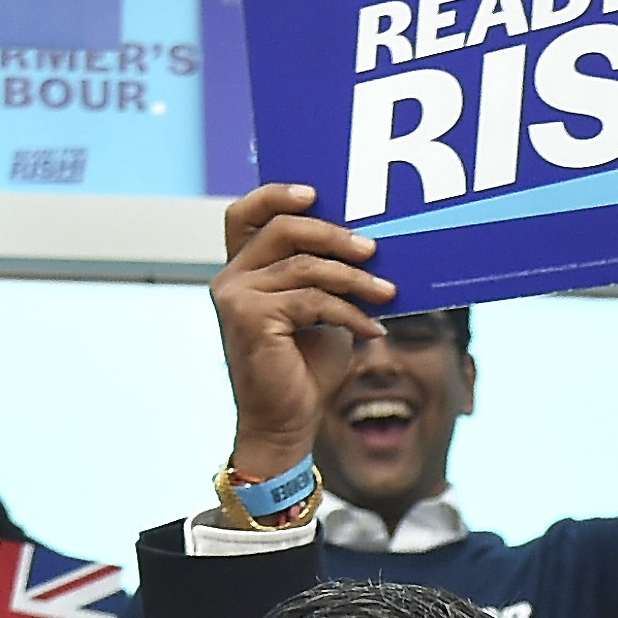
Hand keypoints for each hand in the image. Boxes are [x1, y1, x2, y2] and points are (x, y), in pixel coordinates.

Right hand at [213, 182, 388, 483]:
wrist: (284, 424)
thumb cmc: (303, 369)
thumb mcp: (319, 311)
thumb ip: (325, 275)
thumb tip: (368, 242)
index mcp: (241, 271)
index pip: (244, 214)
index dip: (276, 194)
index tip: (317, 193)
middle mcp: (230, 279)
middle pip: (282, 228)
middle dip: (333, 234)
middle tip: (373, 248)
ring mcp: (235, 297)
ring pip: (304, 266)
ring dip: (354, 279)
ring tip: (387, 291)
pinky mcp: (250, 318)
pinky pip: (312, 300)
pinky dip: (350, 313)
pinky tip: (373, 329)